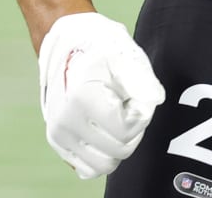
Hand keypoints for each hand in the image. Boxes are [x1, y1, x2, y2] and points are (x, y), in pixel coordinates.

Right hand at [38, 11, 166, 178]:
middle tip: (126, 103)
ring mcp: (58, 135)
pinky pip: (88, 168)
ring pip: (104, 165)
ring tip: (115, 116)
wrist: (67, 43)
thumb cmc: (100, 47)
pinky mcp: (57, 143)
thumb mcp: (125, 54)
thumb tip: (154, 100)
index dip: (139, 113)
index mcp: (81, 99)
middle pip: (120, 149)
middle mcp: (65, 122)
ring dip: (118, 144)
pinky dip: (102, 153)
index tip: (133, 94)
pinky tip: (103, 128)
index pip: (127, 130)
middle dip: (132, 129)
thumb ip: (142, 78)